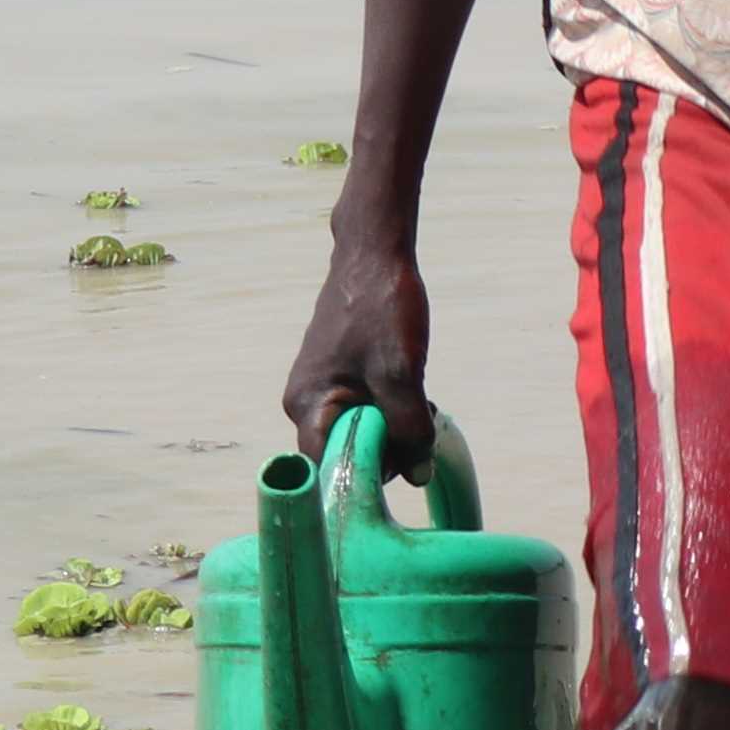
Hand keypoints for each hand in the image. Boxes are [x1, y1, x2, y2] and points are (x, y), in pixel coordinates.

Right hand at [281, 227, 437, 475]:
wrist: (375, 252)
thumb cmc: (382, 307)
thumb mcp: (399, 373)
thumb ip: (408, 428)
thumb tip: (418, 476)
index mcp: (307, 405)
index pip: (328, 468)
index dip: (366, 476)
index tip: (403, 465)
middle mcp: (306, 403)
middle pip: (348, 452)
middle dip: (390, 447)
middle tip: (422, 423)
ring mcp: (323, 388)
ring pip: (364, 430)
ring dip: (397, 426)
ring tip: (423, 400)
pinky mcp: (341, 376)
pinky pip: (366, 409)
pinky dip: (393, 407)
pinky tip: (415, 388)